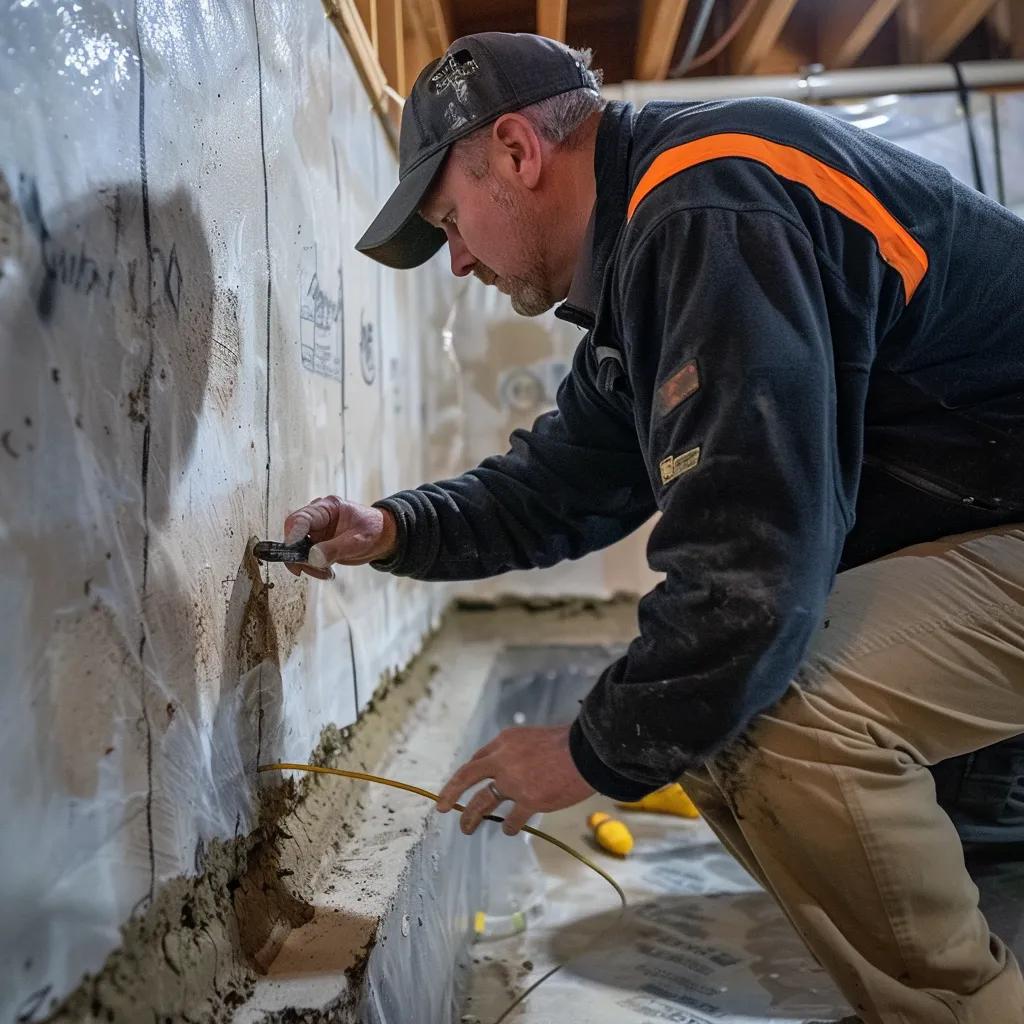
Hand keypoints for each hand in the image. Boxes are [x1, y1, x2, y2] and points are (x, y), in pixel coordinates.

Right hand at [282, 495, 396, 579]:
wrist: (382, 537)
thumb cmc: (373, 530)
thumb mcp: (358, 540)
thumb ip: (335, 549)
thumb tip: (312, 558)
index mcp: (327, 508)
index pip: (301, 519)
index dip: (293, 536)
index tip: (294, 553)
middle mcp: (317, 517)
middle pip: (293, 534)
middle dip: (299, 555)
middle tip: (313, 568)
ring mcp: (315, 531)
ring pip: (297, 549)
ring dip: (307, 564)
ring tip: (326, 573)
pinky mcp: (316, 544)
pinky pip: (305, 557)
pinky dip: (312, 567)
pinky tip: (327, 572)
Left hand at [436, 724, 594, 835]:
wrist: (587, 753)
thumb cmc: (567, 744)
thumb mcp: (533, 738)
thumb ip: (517, 752)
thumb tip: (507, 770)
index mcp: (505, 741)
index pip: (478, 759)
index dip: (467, 775)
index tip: (460, 785)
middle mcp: (503, 760)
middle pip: (468, 777)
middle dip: (451, 792)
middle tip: (442, 807)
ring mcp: (514, 782)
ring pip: (483, 802)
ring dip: (472, 816)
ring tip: (467, 828)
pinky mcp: (529, 801)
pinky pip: (511, 819)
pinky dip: (509, 825)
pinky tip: (509, 829)